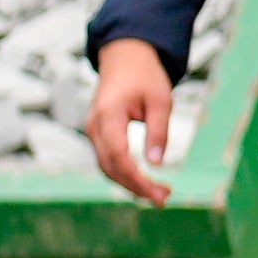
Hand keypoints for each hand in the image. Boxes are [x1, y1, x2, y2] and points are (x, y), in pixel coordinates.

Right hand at [88, 39, 175, 207]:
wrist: (125, 58)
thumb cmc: (144, 76)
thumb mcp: (161, 100)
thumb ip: (159, 131)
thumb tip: (156, 163)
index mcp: (109, 114)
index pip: (118, 154)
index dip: (136, 178)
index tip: (157, 193)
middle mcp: (94, 125)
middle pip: (109, 167)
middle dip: (135, 187)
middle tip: (164, 199)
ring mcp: (93, 130)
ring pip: (106, 168)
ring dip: (130, 184)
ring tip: (159, 193)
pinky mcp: (98, 134)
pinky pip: (108, 160)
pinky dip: (125, 174)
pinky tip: (145, 181)